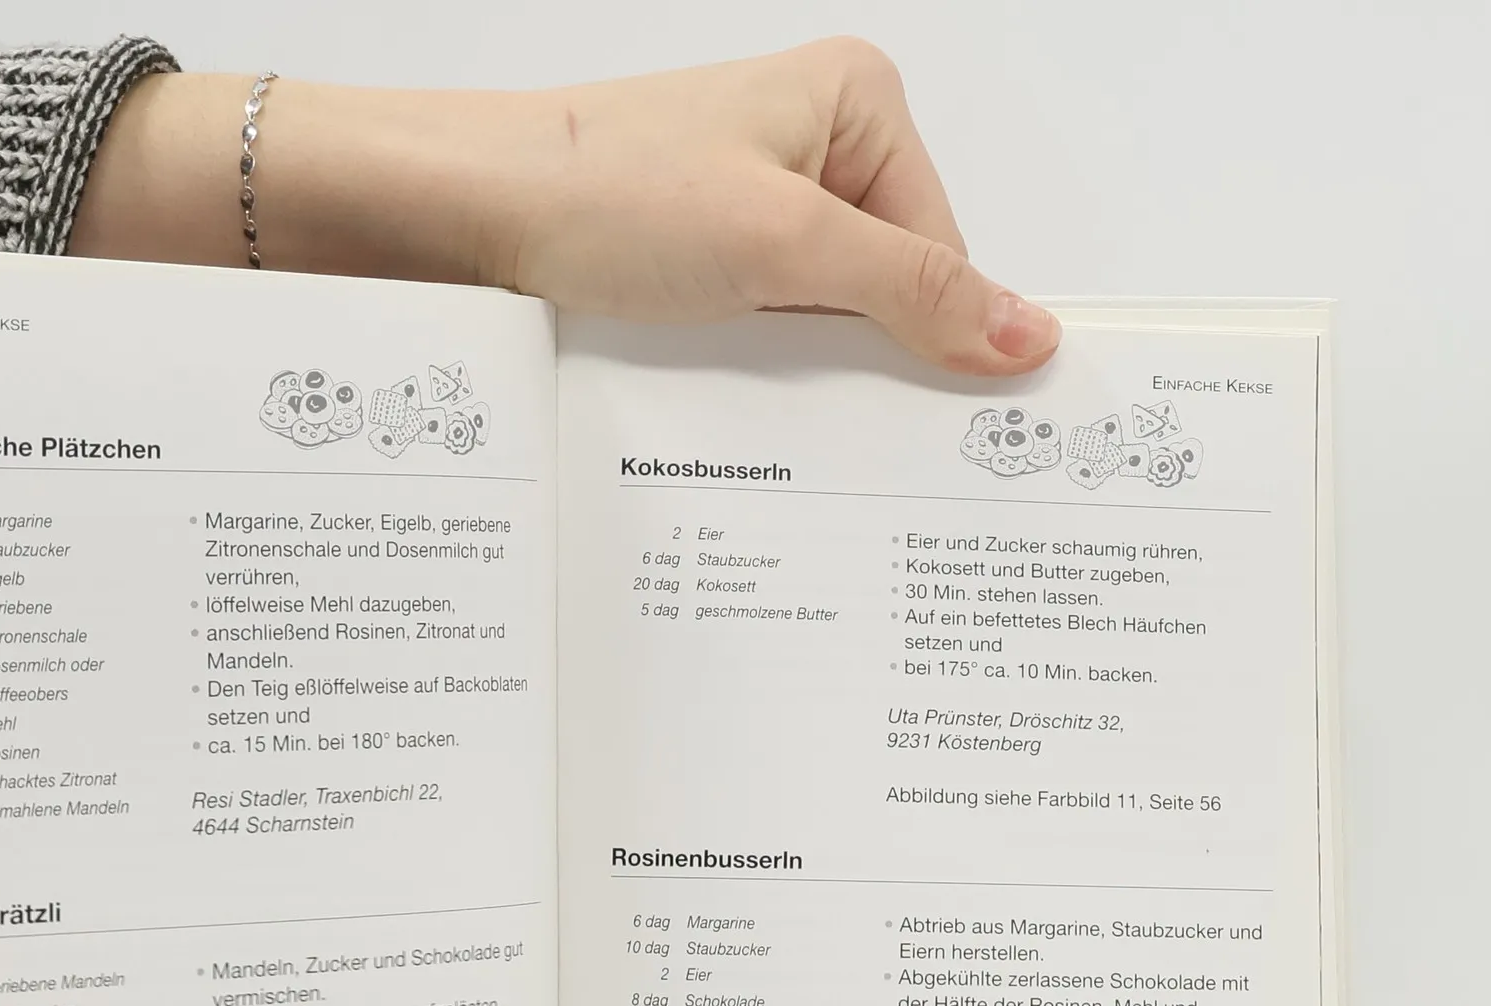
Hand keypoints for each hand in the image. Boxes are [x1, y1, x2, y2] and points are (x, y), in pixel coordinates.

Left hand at [73, 41, 1055, 377]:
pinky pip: (764, 323)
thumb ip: (914, 294)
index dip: (931, 335)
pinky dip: (751, 361)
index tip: (934, 418)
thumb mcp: (786, 248)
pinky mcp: (701, 251)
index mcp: (858, 102)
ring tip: (746, 369)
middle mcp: (812, 140)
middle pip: (889, 285)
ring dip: (795, 364)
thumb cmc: (605, 194)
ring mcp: (751, 198)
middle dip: (858, 352)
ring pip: (822, 315)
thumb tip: (1027, 333)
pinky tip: (718, 374)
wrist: (464, 212)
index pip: (946, 248)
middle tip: (823, 403)